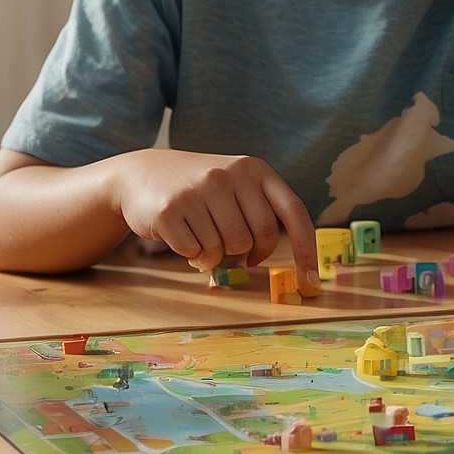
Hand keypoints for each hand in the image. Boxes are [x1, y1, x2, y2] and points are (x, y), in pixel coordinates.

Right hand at [108, 148, 317, 276]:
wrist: (143, 172)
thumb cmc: (202, 189)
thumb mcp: (236, 185)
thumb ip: (262, 214)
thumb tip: (287, 266)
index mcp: (254, 169)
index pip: (294, 213)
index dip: (306, 250)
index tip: (310, 283)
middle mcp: (228, 176)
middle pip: (259, 239)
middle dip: (248, 254)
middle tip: (233, 250)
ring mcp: (198, 191)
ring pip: (227, 250)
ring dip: (216, 255)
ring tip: (201, 235)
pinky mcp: (170, 211)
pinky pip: (196, 253)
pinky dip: (192, 255)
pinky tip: (182, 235)